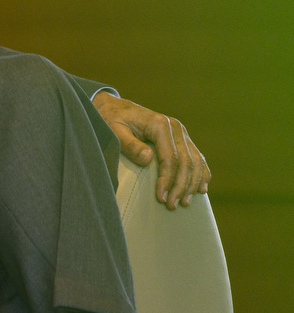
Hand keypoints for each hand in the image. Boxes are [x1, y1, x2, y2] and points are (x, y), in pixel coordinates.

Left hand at [92, 93, 209, 208]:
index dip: (168, 180)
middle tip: (172, 205)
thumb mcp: (114, 130)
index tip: (161, 197)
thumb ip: (129, 145)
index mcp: (160, 125)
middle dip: (181, 186)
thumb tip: (148, 159)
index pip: (170, 158)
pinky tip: (200, 189)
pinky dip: (201, 174)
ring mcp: (181, 132)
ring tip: (184, 202)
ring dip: (192, 184)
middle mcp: (175, 128)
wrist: (113, 107)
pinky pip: (197, 157)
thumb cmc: (111, 120)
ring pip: (196, 161)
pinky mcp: (182, 138)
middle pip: (186, 162)